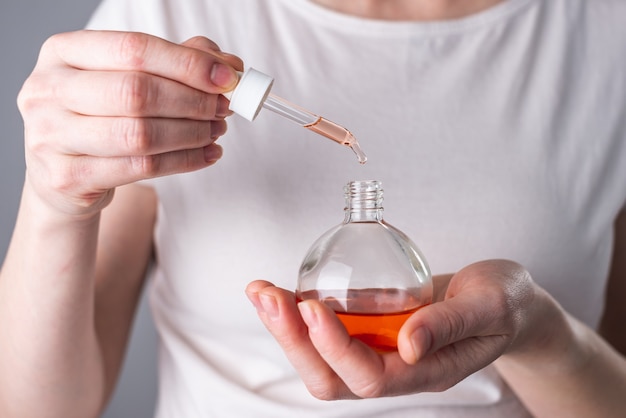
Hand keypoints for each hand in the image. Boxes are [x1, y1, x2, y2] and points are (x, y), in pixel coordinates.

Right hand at [18, 30, 242, 216]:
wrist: (63, 175)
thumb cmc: (101, 118)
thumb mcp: (129, 80)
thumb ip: (177, 64)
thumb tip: (229, 67)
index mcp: (63, 52)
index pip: (133, 49)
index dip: (187, 63)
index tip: (227, 79)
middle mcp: (47, 89)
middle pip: (136, 92)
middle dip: (193, 101)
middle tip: (223, 108)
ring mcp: (49, 135)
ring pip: (139, 135)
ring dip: (192, 134)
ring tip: (216, 131)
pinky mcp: (65, 177)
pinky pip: (140, 169)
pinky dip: (184, 162)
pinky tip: (207, 155)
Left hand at [246, 260, 556, 398]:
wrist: (503, 300)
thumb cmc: (504, 303)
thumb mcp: (490, 306)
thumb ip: (451, 324)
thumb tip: (408, 344)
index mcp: (427, 372)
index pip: (372, 376)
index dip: (337, 347)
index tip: (312, 306)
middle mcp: (396, 369)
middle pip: (332, 378)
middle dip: (294, 341)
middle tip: (268, 297)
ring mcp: (380, 351)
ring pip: (321, 359)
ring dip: (286, 328)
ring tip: (261, 291)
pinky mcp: (370, 330)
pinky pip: (326, 333)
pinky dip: (298, 314)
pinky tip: (280, 290)